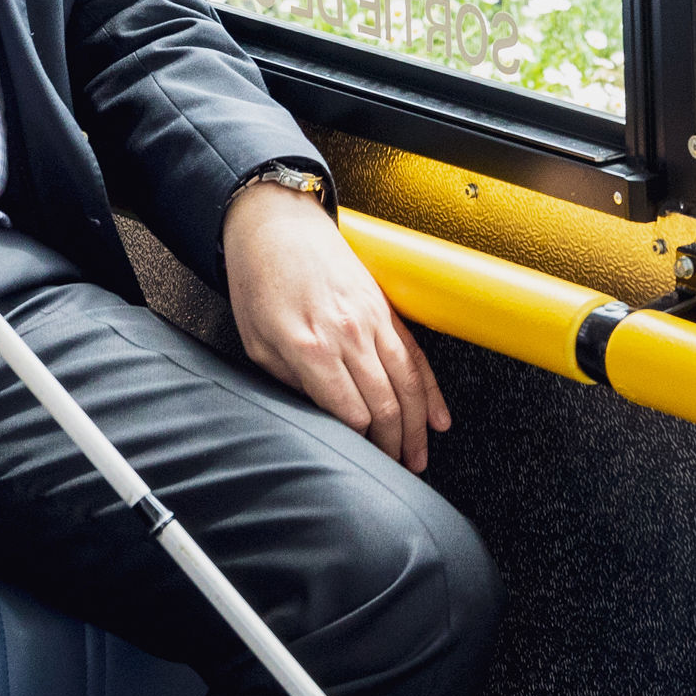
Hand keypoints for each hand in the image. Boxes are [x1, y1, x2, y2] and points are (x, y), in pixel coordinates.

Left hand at [224, 183, 450, 473]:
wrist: (277, 223)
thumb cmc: (259, 280)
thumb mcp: (256, 343)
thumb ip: (290, 384)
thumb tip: (320, 416)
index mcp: (311, 347)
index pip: (350, 413)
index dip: (359, 445)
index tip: (360, 463)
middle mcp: (348, 334)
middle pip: (385, 404)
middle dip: (393, 446)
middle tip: (396, 472)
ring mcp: (372, 319)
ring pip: (407, 384)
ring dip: (416, 427)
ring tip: (419, 458)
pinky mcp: (384, 308)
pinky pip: (415, 356)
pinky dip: (430, 391)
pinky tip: (438, 418)